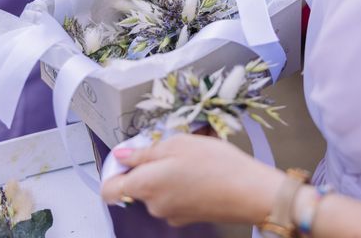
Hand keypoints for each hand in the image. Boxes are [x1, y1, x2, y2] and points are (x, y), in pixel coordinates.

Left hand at [101, 134, 283, 226]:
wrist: (251, 192)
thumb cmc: (215, 165)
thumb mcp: (176, 144)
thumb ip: (144, 151)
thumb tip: (122, 155)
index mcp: (145, 185)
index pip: (109, 189)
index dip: (114, 170)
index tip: (127, 156)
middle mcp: (153, 205)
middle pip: (137, 186)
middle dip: (149, 166)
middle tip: (170, 148)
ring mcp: (171, 214)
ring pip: (158, 190)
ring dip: (168, 174)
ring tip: (191, 157)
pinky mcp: (188, 217)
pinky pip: (175, 197)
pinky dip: (182, 184)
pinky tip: (201, 171)